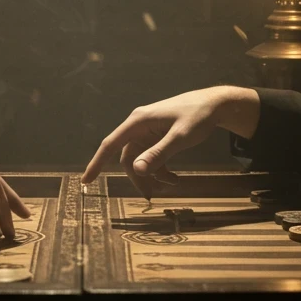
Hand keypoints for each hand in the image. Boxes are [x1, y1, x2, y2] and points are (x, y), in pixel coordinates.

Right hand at [82, 86, 259, 198]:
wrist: (214, 104)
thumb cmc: (197, 116)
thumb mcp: (180, 138)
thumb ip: (158, 154)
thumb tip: (137, 170)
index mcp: (138, 122)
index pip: (110, 144)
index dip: (96, 163)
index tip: (86, 180)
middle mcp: (138, 125)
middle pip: (127, 157)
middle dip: (138, 177)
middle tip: (149, 196)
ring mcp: (147, 130)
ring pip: (140, 159)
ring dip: (152, 174)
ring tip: (173, 184)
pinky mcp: (157, 135)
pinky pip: (151, 156)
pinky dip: (159, 168)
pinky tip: (174, 177)